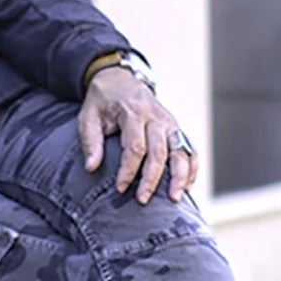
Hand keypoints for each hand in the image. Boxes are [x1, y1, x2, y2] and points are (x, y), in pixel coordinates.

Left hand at [77, 67, 198, 204]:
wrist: (119, 80)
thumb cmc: (102, 102)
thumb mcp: (88, 117)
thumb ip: (90, 141)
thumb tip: (91, 167)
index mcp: (134, 112)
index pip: (135, 146)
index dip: (128, 170)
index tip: (120, 188)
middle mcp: (156, 117)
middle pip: (159, 151)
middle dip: (152, 178)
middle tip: (143, 200)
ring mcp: (169, 122)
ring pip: (181, 150)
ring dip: (180, 175)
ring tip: (175, 198)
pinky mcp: (175, 128)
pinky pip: (189, 148)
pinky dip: (191, 167)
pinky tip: (187, 186)